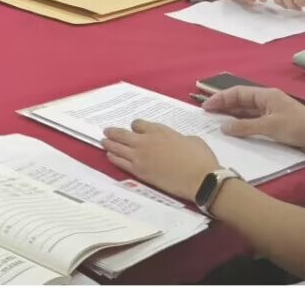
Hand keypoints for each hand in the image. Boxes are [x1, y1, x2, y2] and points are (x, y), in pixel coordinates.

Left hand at [101, 119, 221, 202]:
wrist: (201, 179)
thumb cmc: (201, 159)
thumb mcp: (191, 139)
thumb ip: (177, 138)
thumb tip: (175, 142)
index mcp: (160, 130)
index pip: (138, 124)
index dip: (136, 127)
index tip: (135, 130)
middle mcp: (146, 141)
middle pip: (123, 134)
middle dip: (113, 132)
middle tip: (106, 131)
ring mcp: (140, 156)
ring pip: (118, 147)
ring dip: (109, 143)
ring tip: (103, 141)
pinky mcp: (139, 171)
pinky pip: (120, 162)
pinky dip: (113, 157)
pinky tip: (109, 155)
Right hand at [204, 86, 304, 155]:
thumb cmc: (298, 127)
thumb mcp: (269, 127)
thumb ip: (245, 127)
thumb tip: (223, 127)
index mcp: (266, 95)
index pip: (238, 93)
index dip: (220, 98)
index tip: (206, 107)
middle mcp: (268, 102)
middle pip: (241, 101)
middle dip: (224, 106)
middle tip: (207, 114)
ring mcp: (272, 113)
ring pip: (247, 112)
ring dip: (232, 116)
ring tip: (216, 122)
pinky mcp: (276, 125)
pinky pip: (254, 122)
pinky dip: (243, 125)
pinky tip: (234, 130)